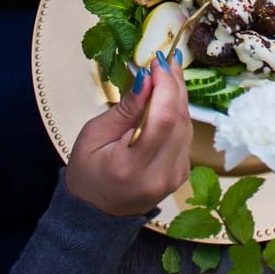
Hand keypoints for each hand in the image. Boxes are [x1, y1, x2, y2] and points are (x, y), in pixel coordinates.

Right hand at [65, 54, 192, 215]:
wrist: (95, 213)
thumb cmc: (88, 171)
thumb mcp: (95, 134)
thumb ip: (126, 108)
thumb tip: (148, 77)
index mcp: (131, 168)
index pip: (163, 120)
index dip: (166, 86)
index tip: (158, 62)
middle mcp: (159, 176)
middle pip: (180, 120)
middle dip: (174, 85)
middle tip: (165, 60)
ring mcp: (174, 178)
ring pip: (186, 125)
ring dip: (179, 96)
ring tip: (166, 73)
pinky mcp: (181, 174)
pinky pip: (185, 135)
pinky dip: (178, 112)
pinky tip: (168, 97)